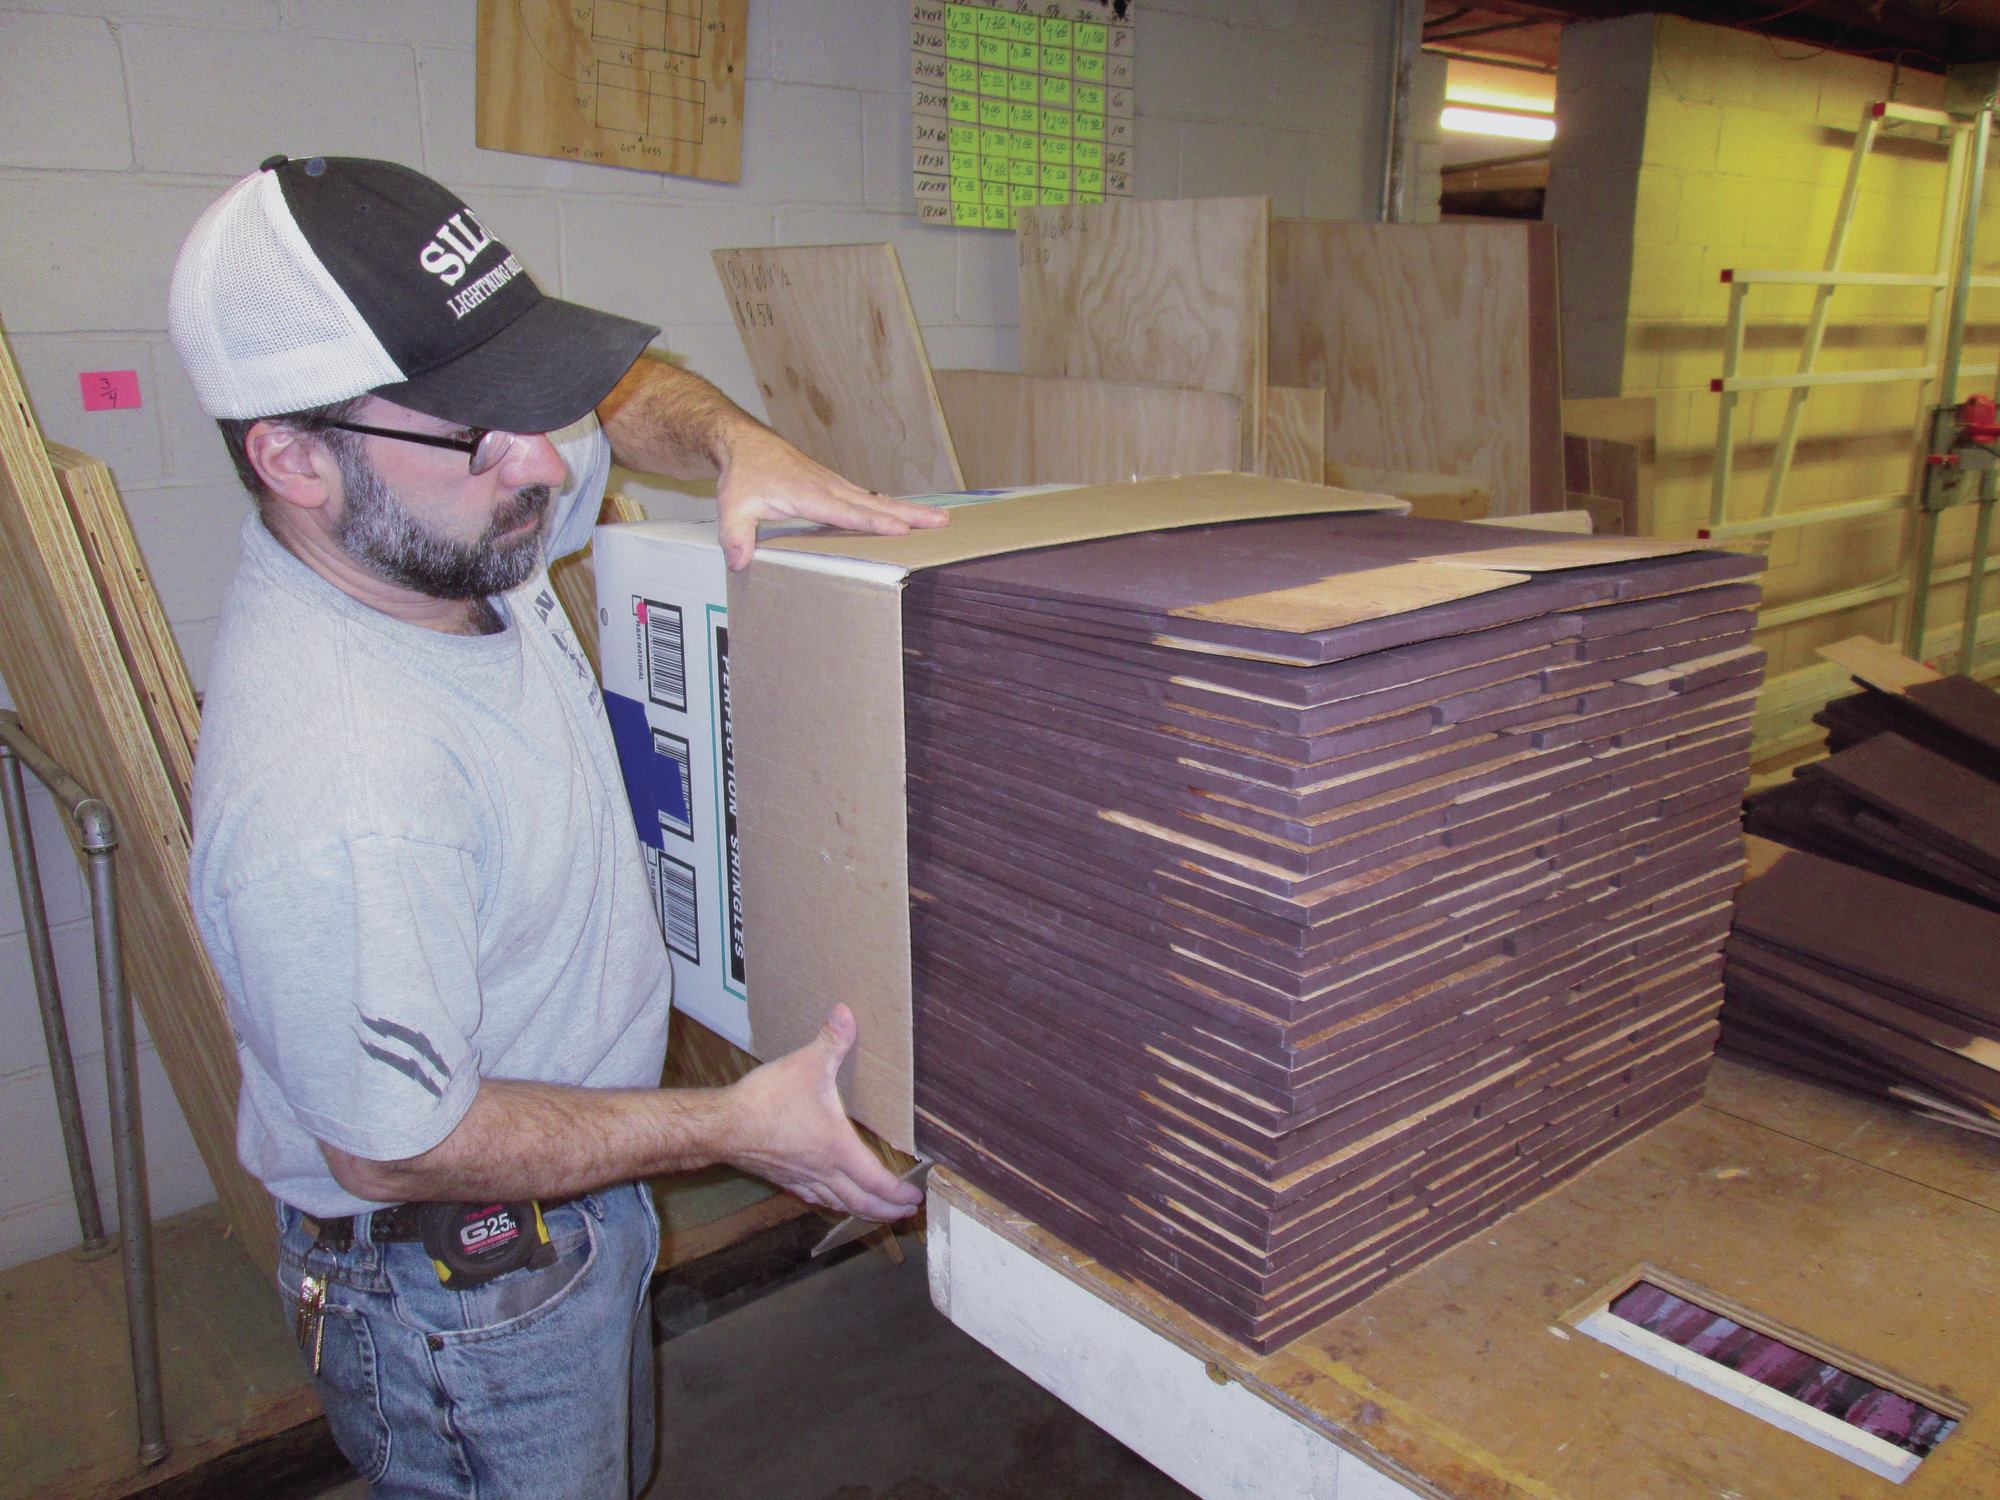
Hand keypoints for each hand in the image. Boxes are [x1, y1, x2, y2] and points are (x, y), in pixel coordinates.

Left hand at [715, 424, 948, 571]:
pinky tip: (905, 514)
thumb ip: (735, 534)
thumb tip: (739, 561)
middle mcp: (827, 487)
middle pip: (874, 503)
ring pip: (876, 499)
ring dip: (908, 509)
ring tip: (939, 519)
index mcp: (808, 494)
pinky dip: (890, 505)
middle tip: (941, 521)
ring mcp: (833, 485)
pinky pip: (867, 498)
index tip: (901, 529)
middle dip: (909, 514)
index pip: (846, 511)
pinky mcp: (834, 486)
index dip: (873, 521)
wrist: (745, 443)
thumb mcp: (731, 505)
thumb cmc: (743, 474)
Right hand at [722, 1004, 925, 1220]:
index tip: (915, 1199)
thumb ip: (831, 1040)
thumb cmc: (765, 1100)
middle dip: (886, 1211)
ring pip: (838, 1204)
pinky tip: (831, 1198)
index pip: (877, 1181)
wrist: (722, 1126)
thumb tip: (847, 1011)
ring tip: (876, 1211)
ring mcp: (801, 1178)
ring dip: (861, 1210)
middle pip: (861, 1202)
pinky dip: (832, 1202)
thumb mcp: (805, 1064)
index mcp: (837, 1148)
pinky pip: (815, 1198)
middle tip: (905, 1213)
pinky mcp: (782, 1179)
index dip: (898, 1194)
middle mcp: (823, 1170)